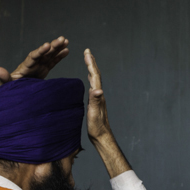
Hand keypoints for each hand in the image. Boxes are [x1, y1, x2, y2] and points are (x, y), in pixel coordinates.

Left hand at [0, 36, 69, 84]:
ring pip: (49, 55)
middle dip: (53, 46)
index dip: (40, 51)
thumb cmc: (9, 90)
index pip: (33, 57)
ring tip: (66, 41)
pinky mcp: (43, 71)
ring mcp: (38, 67)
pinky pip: (52, 62)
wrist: (14, 95)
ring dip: (57, 48)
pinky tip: (66, 50)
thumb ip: (3, 77)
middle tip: (62, 39)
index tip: (47, 45)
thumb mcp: (6, 85)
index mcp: (25, 67)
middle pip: (43, 53)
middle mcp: (32, 64)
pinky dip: (59, 57)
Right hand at [83, 48, 130, 178]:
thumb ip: (95, 101)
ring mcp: (98, 98)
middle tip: (87, 52)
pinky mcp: (96, 103)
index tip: (87, 52)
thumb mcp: (95, 114)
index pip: (95, 76)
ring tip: (88, 61)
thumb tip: (97, 89)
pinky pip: (93, 86)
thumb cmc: (97, 128)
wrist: (102, 137)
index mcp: (98, 95)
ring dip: (91, 69)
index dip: (90, 64)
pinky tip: (89, 80)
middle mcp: (100, 95)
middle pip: (96, 75)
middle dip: (91, 62)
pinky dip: (91, 79)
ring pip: (95, 80)